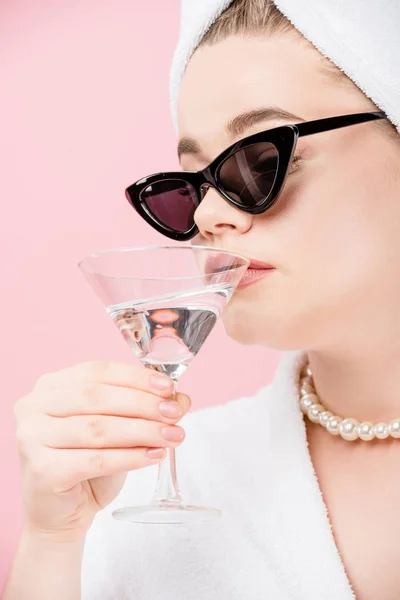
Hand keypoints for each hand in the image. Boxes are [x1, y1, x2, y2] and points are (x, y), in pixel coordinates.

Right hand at [14, 361, 189, 541]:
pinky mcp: (42, 469)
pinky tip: (154, 455)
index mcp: (51, 386)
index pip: (98, 371)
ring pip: (98, 428)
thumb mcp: (117, 430)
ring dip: (142, 430)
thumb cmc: (85, 465)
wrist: (59, 515)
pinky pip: (95, 459)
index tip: (168, 387)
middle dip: (142, 404)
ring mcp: (32, 437)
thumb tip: (180, 399)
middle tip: (174, 413)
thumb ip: (143, 409)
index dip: (136, 378)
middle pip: (97, 397)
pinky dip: (130, 457)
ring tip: (172, 436)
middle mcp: (34, 406)